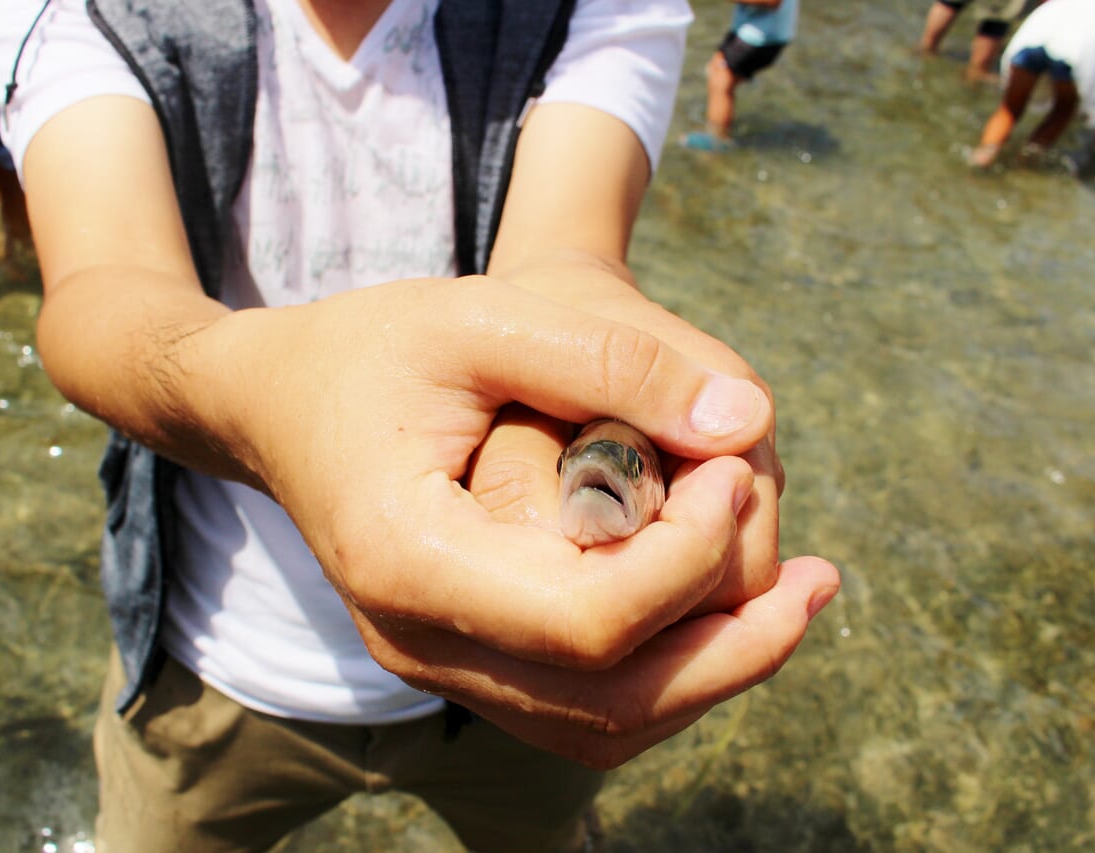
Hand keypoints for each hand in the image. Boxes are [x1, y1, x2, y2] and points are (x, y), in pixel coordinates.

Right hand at [215, 275, 837, 767]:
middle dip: (733, 649)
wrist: (277, 402)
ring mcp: (436, 665)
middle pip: (609, 703)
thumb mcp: (480, 318)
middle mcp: (417, 641)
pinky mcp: (462, 660)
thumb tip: (746, 420)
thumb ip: (608, 360)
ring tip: (794, 600)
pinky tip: (719, 611)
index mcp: (409, 561)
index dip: (687, 559)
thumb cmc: (369, 349)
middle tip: (818, 580)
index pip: (586, 620)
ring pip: (603, 725)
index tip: (736, 469)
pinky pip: (582, 708)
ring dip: (710, 674)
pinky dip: (664, 673)